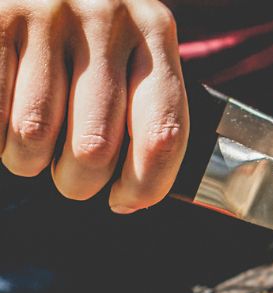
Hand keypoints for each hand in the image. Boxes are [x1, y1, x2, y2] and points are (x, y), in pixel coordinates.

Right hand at [0, 0, 186, 211]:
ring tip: (31, 141)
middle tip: (70, 174)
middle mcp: (106, 19)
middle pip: (94, 148)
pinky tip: (5, 119)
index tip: (125, 200)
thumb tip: (135, 197)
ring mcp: (46, 13)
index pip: (163, 133)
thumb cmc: (86, 26)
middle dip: (78, 181)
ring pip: (34, 136)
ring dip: (27, 159)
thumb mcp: (130, 48)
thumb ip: (144, 107)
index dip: (145, 185)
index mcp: (154, 32)